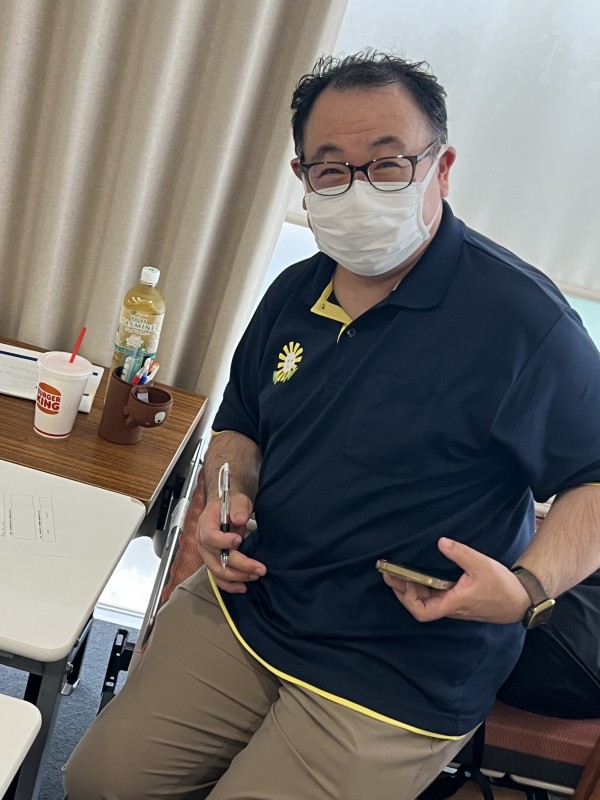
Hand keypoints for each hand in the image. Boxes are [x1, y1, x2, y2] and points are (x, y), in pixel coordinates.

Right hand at [196, 492, 265, 593]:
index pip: (209, 536)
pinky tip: (243, 587)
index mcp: (205, 524)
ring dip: (237, 577)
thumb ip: (239, 508)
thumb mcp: (238, 500)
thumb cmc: (232, 503)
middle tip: (259, 568)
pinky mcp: (214, 562)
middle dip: (240, 566)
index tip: (238, 540)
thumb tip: (239, 520)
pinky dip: (229, 585)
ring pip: (218, 571)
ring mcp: (207, 554)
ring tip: (255, 576)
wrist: (227, 508)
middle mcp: (203, 542)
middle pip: (217, 559)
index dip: (222, 541)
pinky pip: (218, 578)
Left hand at [382, 537, 530, 623]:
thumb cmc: (502, 586)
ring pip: (426, 601)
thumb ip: (460, 553)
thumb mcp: (481, 565)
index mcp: (453, 603)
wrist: (520, 600)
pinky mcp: (458, 601)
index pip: (422, 611)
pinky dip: (424, 587)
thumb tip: (441, 542)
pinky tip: (421, 575)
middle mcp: (450, 607)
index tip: (400, 581)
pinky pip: (435, 596)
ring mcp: (454, 605)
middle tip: (390, 572)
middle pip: (419, 605)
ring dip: (412, 588)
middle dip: (402, 590)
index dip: (407, 599)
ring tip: (400, 571)